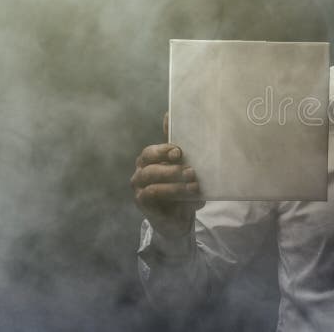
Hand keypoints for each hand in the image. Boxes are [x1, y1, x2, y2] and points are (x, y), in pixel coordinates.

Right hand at [130, 112, 204, 237]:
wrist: (178, 218)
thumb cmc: (181, 186)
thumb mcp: (184, 167)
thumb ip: (179, 148)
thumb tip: (171, 114)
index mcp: (149, 159)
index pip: (151, 150)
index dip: (163, 149)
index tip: (179, 151)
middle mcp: (140, 172)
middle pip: (148, 161)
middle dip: (169, 164)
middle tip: (190, 170)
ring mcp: (139, 188)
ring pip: (151, 180)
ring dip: (175, 182)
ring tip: (194, 184)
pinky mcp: (142, 204)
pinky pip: (154, 195)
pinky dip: (174, 195)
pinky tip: (191, 197)